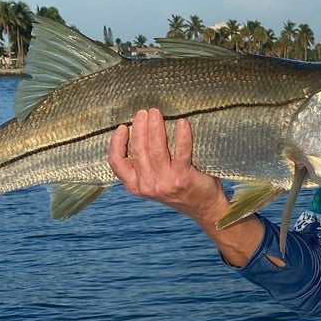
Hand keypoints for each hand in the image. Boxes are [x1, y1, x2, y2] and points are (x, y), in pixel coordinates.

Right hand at [108, 108, 228, 223]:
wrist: (204, 208)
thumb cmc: (179, 188)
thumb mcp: (154, 180)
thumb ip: (144, 165)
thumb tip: (140, 130)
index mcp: (136, 185)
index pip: (116, 162)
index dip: (116, 143)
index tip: (122, 127)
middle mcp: (147, 185)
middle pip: (138, 150)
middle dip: (139, 127)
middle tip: (144, 112)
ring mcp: (164, 183)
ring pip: (155, 149)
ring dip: (155, 128)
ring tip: (156, 113)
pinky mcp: (183, 178)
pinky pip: (181, 152)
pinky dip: (182, 136)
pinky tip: (183, 123)